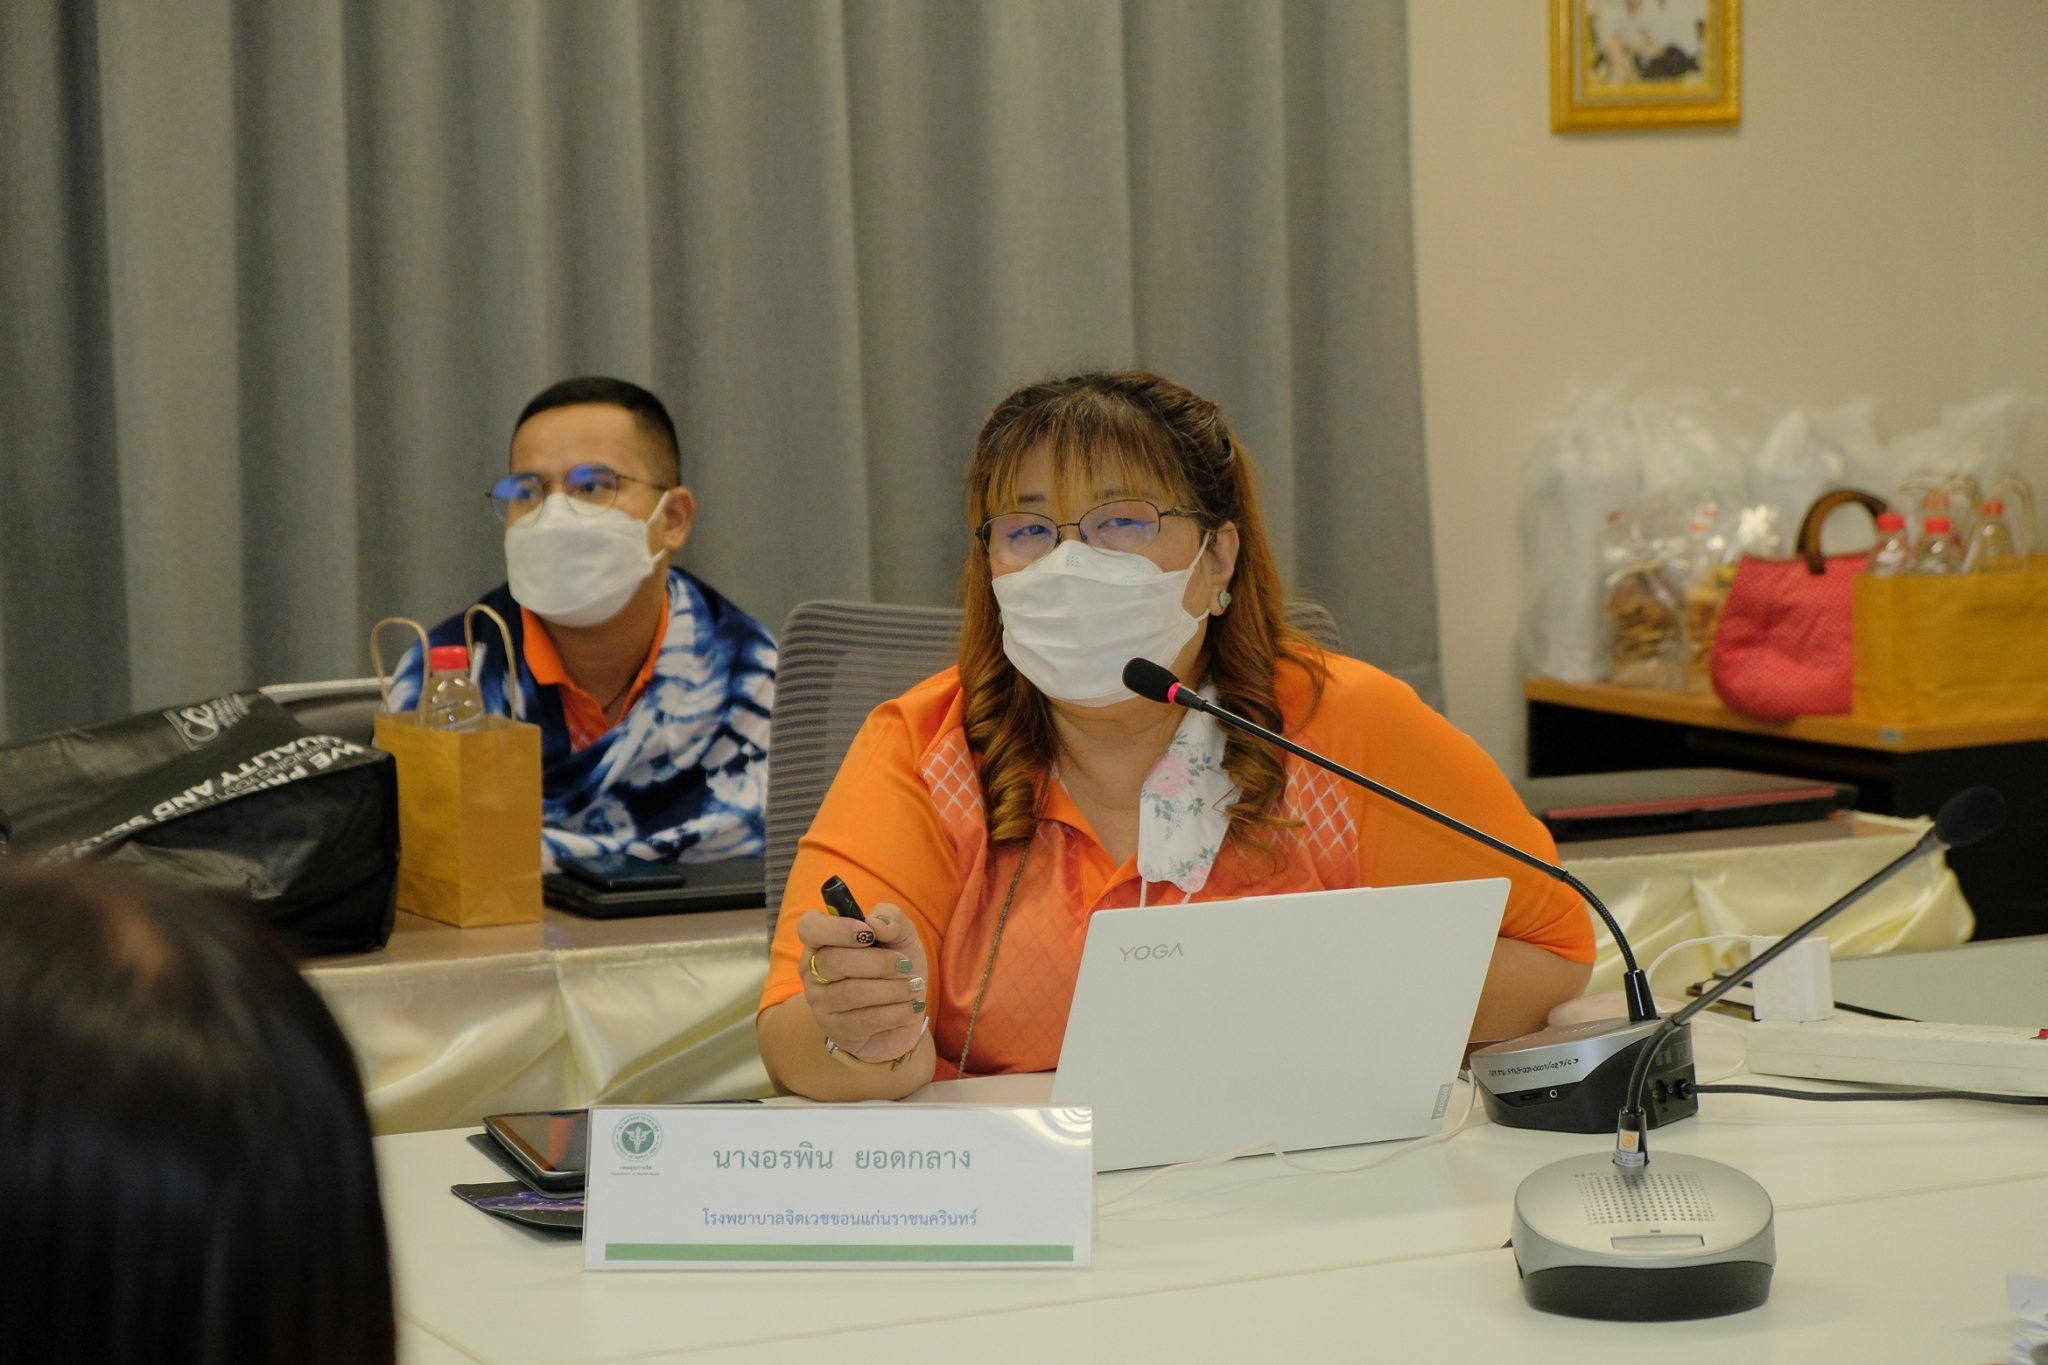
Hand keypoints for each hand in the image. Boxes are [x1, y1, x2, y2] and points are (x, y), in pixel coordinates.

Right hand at [794, 904, 928, 1063]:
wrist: (904, 1014)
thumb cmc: (894, 970)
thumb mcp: (901, 936)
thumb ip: (891, 918)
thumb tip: (876, 923)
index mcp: (822, 941)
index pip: (809, 927)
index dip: (837, 928)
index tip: (869, 934)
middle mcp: (813, 972)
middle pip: (834, 961)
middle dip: (879, 962)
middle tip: (906, 965)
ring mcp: (821, 1004)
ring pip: (852, 992)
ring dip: (892, 989)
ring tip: (914, 987)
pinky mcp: (837, 1031)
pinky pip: (865, 1020)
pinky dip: (896, 1012)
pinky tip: (911, 1008)